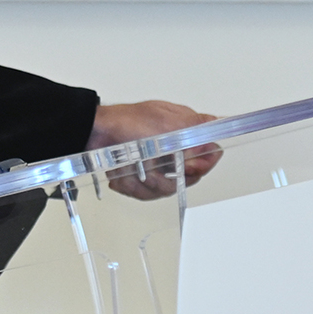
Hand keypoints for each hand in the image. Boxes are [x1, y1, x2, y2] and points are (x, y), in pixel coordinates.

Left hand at [87, 100, 222, 199]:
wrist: (94, 133)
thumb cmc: (126, 122)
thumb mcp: (165, 122)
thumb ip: (194, 131)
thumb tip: (218, 134)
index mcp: (184, 132)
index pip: (209, 155)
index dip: (201, 165)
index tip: (187, 166)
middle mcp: (174, 148)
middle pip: (187, 178)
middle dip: (166, 177)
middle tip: (150, 166)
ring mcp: (158, 162)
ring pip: (165, 188)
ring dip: (145, 182)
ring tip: (131, 169)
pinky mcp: (142, 174)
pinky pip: (145, 191)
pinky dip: (131, 185)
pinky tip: (121, 175)